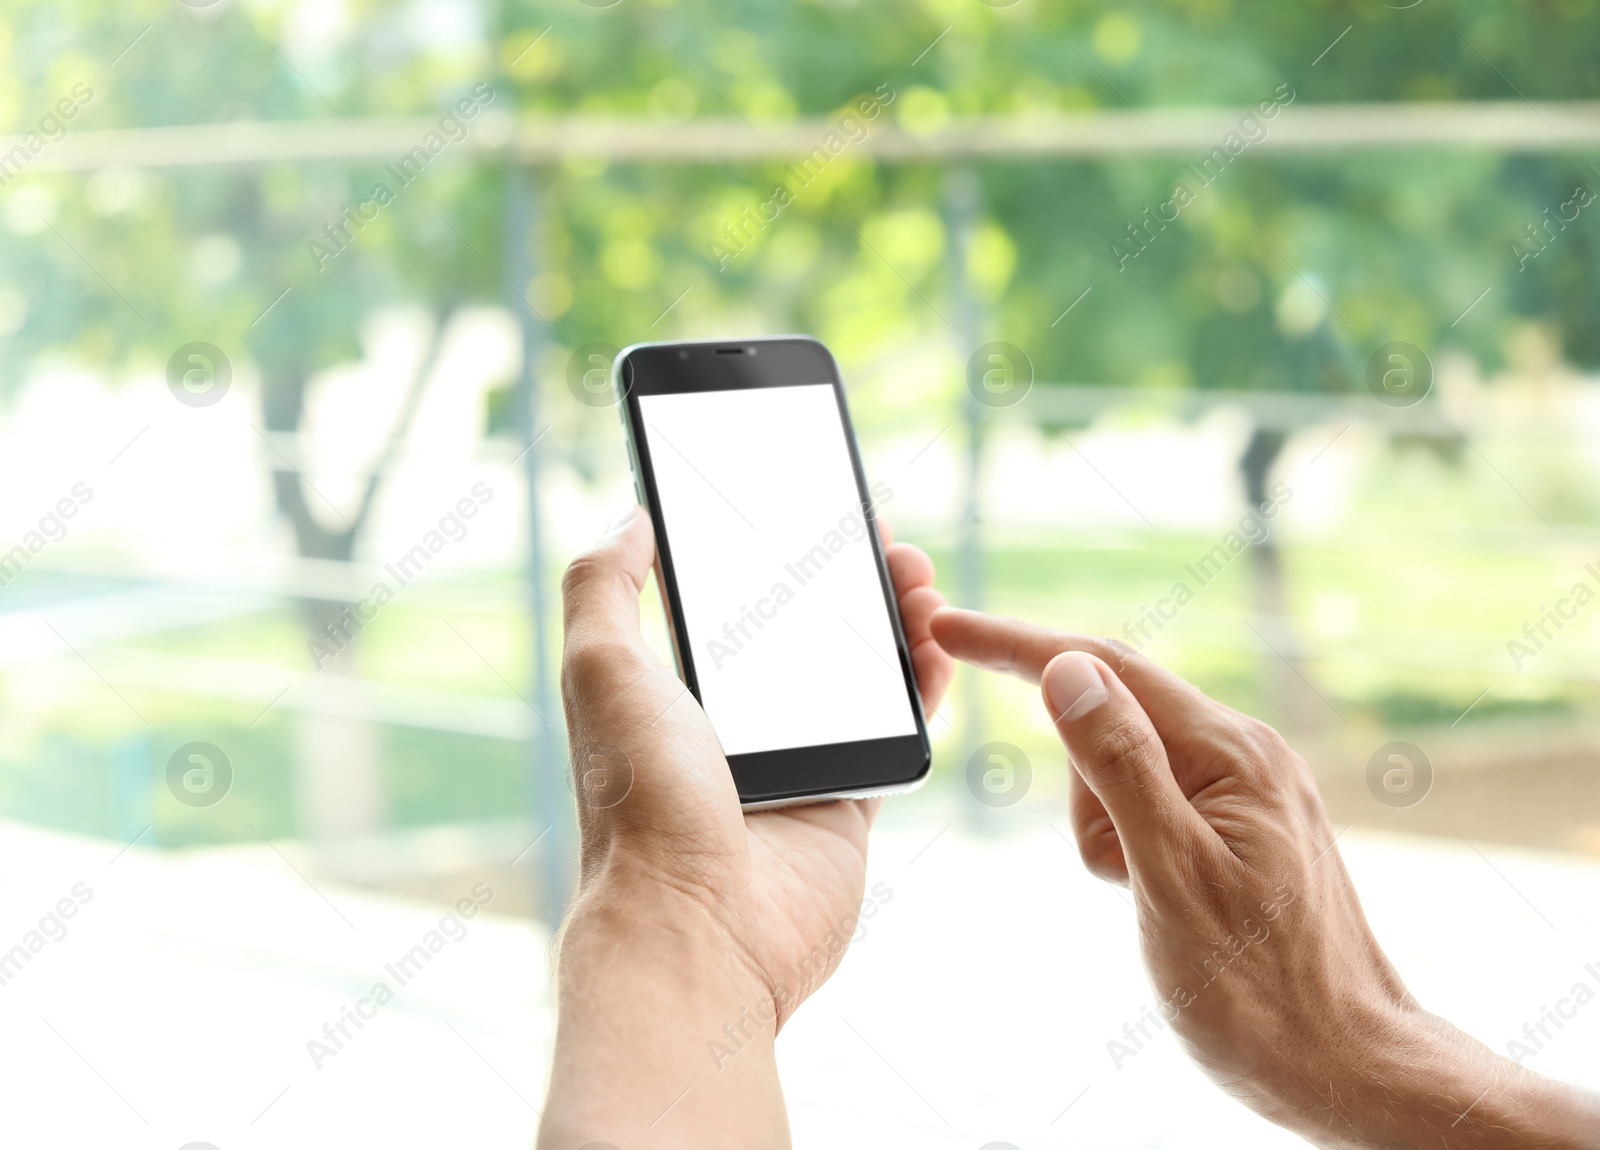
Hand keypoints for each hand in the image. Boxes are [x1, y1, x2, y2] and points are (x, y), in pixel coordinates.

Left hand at [541, 508, 950, 1147]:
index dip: (773, 552)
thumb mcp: (600, 668)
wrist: (697, 925)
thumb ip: (603, 585)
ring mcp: (795, 762)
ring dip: (893, 619)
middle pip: (806, 630)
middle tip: (882, 536)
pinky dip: (923, 685)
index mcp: (674, 691)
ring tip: (916, 576)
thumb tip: (631, 519)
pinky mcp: (847, 802)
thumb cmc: (639, 798)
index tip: (812, 506)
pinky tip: (936, 643)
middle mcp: (736, 725)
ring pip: (859, 673)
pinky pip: (896, 731)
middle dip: (847, 577)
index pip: (734, 602)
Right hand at [931, 608, 1599, 1149]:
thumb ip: (1118, 766)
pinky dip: (1127, 847)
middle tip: (1117, 874)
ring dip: (1105, 831)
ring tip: (1146, 899)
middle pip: (1112, 720)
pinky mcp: (1237, 828)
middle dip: (1083, 791)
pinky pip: (1148, 808)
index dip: (1016, 644)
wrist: (1347, 1068)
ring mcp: (1245, 791)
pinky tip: (1161, 902)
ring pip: (1123, 772)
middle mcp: (1244, 754)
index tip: (944, 627)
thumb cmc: (1261, 991)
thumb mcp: (1171, 874)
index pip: (1105, 665)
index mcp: (1232, 751)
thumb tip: (1064, 669)